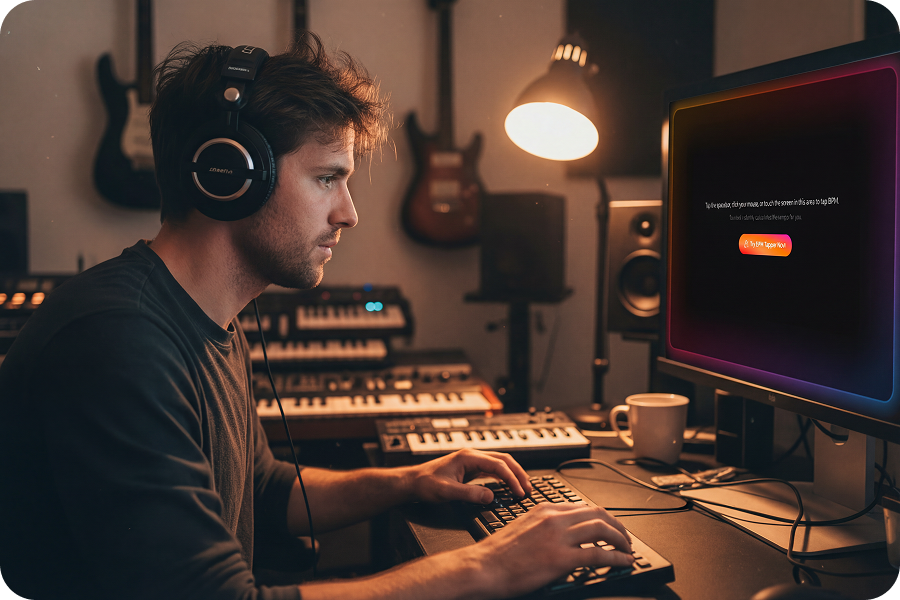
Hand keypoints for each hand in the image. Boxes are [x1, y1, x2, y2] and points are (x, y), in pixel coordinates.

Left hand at [401, 448, 531, 504]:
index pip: (498, 464)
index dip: (512, 478)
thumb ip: (469, 493)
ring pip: (500, 464)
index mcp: (468, 457)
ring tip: (523, 487)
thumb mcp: (447, 491)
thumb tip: (490, 496)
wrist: (412, 483)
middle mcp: (472, 456)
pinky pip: (493, 470)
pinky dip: (504, 477)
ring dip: (513, 474)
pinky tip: (509, 486)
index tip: (520, 492)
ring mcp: (472, 462)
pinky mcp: (470, 470)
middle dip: (519, 473)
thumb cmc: (425, 484)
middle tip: (529, 489)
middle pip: (504, 460)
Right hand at [467, 502, 634, 598]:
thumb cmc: (497, 554)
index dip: (603, 517)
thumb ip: (545, 527)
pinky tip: (623, 563)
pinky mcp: (560, 558)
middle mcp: (553, 519)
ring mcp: (558, 537)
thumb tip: (563, 536)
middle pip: (598, 514)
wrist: (483, 567)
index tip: (610, 526)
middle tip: (625, 538)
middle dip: (617, 526)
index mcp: (544, 510)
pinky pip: (598, 555)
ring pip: (602, 530)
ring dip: (621, 540)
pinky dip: (616, 558)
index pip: (583, 507)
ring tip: (627, 550)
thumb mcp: (523, 528)